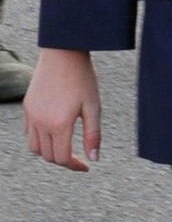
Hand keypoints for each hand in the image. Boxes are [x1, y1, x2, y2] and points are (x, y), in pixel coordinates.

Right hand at [23, 49, 100, 170]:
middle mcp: (41, 123)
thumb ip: (93, 135)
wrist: (62, 55)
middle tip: (80, 158)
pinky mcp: (27, 108)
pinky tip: (53, 134)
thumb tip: (94, 158)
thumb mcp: (94, 107)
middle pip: (48, 155)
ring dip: (49, 152)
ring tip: (66, 147)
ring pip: (34, 147)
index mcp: (59, 125)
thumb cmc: (82, 79)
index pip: (63, 157)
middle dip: (64, 161)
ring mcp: (31, 116)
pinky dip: (39, 140)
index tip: (87, 167)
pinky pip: (28, 133)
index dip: (75, 166)